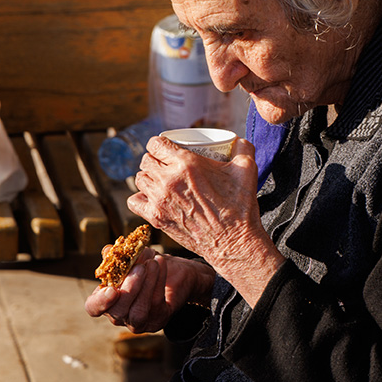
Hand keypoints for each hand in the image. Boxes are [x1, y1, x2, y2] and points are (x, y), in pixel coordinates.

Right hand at [84, 248, 214, 333]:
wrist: (176, 273)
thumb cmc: (147, 265)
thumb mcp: (132, 258)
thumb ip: (118, 257)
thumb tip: (108, 250)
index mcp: (106, 300)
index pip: (94, 307)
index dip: (100, 301)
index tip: (111, 290)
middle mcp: (120, 315)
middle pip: (118, 311)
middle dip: (129, 289)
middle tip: (139, 267)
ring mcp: (138, 322)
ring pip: (138, 313)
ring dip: (146, 286)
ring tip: (153, 263)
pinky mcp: (157, 320)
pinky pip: (156, 305)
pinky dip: (158, 282)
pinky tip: (161, 264)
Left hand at [129, 136, 285, 307]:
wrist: (233, 242)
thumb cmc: (239, 206)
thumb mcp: (246, 170)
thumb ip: (243, 148)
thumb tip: (237, 140)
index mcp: (186, 164)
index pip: (156, 144)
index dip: (160, 144)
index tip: (166, 148)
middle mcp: (168, 180)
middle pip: (145, 160)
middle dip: (155, 160)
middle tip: (166, 164)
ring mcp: (160, 200)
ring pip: (139, 179)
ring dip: (148, 177)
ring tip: (160, 180)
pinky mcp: (156, 218)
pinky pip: (134, 202)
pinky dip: (140, 197)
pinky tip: (152, 197)